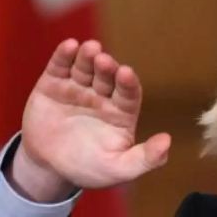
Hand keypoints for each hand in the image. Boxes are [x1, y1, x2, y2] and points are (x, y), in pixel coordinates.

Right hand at [8, 39, 170, 201]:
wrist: (48, 168)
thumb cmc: (88, 168)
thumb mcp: (119, 169)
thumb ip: (145, 159)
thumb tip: (167, 142)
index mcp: (121, 112)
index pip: (129, 93)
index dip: (128, 83)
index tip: (126, 73)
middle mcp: (102, 96)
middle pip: (107, 77)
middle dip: (107, 68)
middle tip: (104, 60)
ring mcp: (78, 87)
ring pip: (85, 67)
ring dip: (88, 56)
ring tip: (90, 49)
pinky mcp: (53, 84)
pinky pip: (60, 66)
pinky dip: (64, 55)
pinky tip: (69, 46)